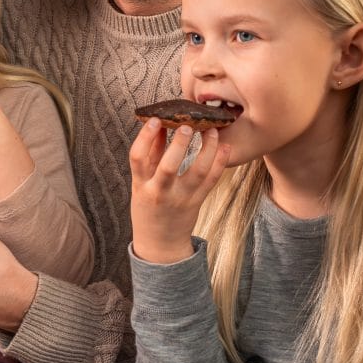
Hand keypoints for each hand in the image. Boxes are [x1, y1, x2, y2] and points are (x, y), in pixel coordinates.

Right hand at [129, 119, 229, 263]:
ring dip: (207, 149)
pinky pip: (211, 181)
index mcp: (141, 185)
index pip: (137, 158)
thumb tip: (159, 125)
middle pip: (168, 167)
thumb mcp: (140, 183)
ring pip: (197, 173)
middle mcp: (160, 193)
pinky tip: (224, 147)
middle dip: (179, 144)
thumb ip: (150, 155)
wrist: (160, 243)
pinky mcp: (197, 202)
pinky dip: (220, 163)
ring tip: (212, 131)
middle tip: (187, 124)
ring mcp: (181, 199)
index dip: (145, 137)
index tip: (155, 119)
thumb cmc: (148, 207)